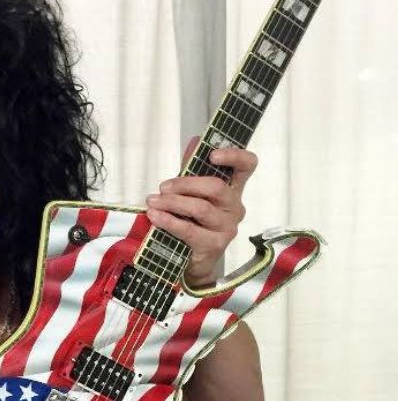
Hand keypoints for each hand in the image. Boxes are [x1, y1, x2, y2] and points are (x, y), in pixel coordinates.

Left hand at [145, 136, 257, 287]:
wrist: (193, 260)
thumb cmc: (193, 221)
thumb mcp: (192, 192)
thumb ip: (192, 168)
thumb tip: (195, 140)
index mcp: (233, 189)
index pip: (247, 166)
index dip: (234, 156)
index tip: (213, 154)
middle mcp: (235, 207)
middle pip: (216, 187)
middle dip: (185, 184)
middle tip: (163, 187)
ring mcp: (227, 227)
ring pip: (200, 208)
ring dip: (172, 203)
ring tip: (152, 201)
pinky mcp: (215, 245)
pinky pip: (189, 230)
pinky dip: (168, 220)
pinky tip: (155, 216)